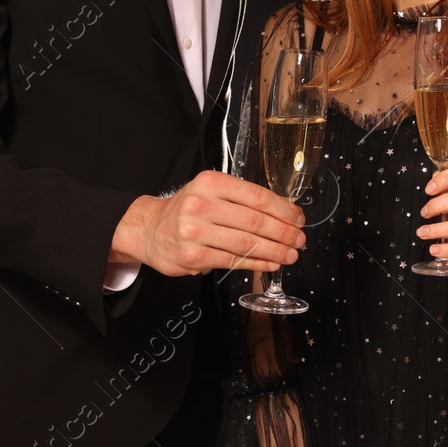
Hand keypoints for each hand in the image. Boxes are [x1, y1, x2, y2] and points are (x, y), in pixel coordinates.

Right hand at [109, 169, 306, 276]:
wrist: (148, 229)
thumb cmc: (187, 209)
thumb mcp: (210, 191)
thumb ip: (241, 199)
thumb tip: (283, 214)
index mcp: (211, 182)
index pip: (257, 196)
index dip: (283, 210)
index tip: (298, 218)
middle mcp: (202, 204)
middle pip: (255, 221)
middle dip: (284, 233)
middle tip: (299, 240)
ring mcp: (196, 231)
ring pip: (247, 243)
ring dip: (275, 251)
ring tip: (290, 255)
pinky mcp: (193, 256)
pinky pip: (233, 261)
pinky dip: (257, 264)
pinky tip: (270, 264)